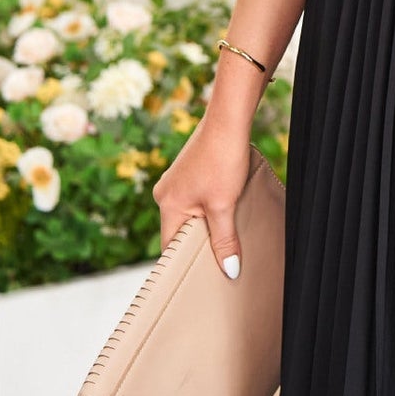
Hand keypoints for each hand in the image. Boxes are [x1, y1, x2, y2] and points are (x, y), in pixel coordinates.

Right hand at [151, 120, 251, 280]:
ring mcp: (176, 180)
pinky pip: (196, 199)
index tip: (203, 275)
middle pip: (180, 230)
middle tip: (223, 256)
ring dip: (208, 222)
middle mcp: (165, 193)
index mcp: (167, 204)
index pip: (170, 246)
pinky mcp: (188, 171)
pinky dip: (210, 207)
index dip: (186, 262)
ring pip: (190, 214)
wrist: (228, 120)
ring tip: (228, 228)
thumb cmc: (222, 159)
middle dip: (201, 242)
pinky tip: (227, 205)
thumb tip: (229, 270)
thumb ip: (224, 240)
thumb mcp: (224, 205)